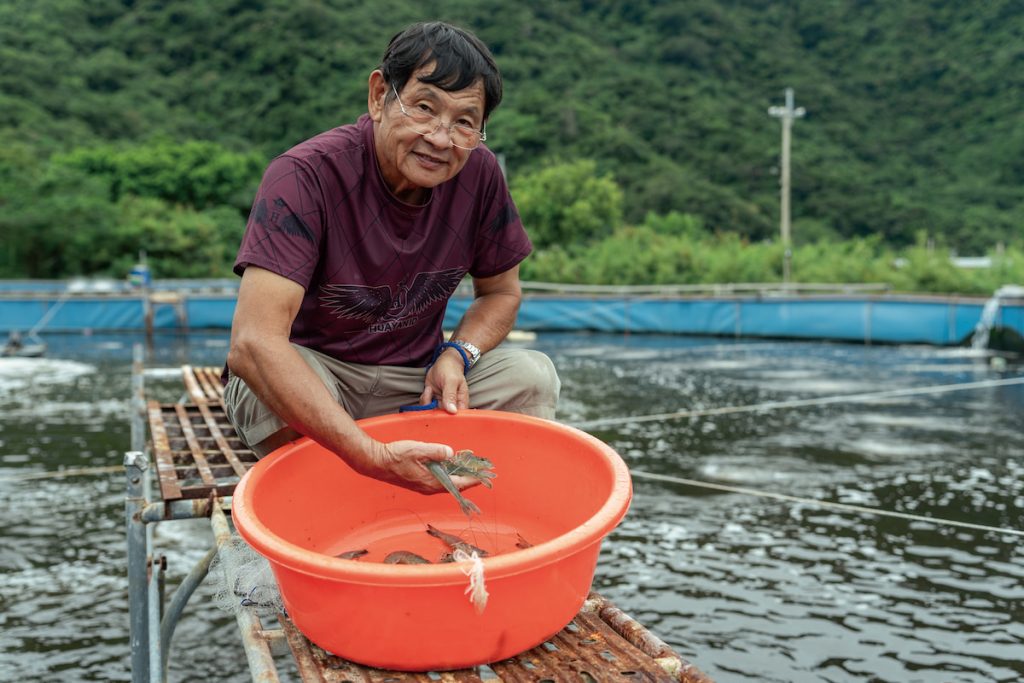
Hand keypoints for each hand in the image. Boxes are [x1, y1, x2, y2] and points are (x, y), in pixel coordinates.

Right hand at [358, 439, 479, 493]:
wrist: (377, 462)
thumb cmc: (395, 456)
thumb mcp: (418, 450)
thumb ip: (436, 451)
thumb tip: (450, 452)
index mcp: (432, 482)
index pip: (459, 483)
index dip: (473, 479)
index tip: (484, 476)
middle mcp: (430, 487)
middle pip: (456, 485)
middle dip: (469, 478)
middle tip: (481, 471)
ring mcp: (424, 485)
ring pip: (448, 483)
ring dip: (459, 476)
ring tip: (469, 467)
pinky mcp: (420, 481)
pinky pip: (440, 480)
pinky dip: (449, 474)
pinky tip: (450, 465)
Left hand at [421, 349, 468, 413]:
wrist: (444, 361)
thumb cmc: (451, 369)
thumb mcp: (451, 381)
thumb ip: (450, 396)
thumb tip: (452, 411)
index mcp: (460, 403)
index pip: (457, 418)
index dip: (449, 421)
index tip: (440, 417)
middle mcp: (451, 406)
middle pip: (442, 418)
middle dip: (434, 413)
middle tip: (431, 400)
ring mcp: (441, 403)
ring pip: (432, 412)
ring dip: (427, 403)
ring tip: (430, 390)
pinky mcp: (433, 400)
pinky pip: (426, 406)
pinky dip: (424, 399)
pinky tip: (428, 389)